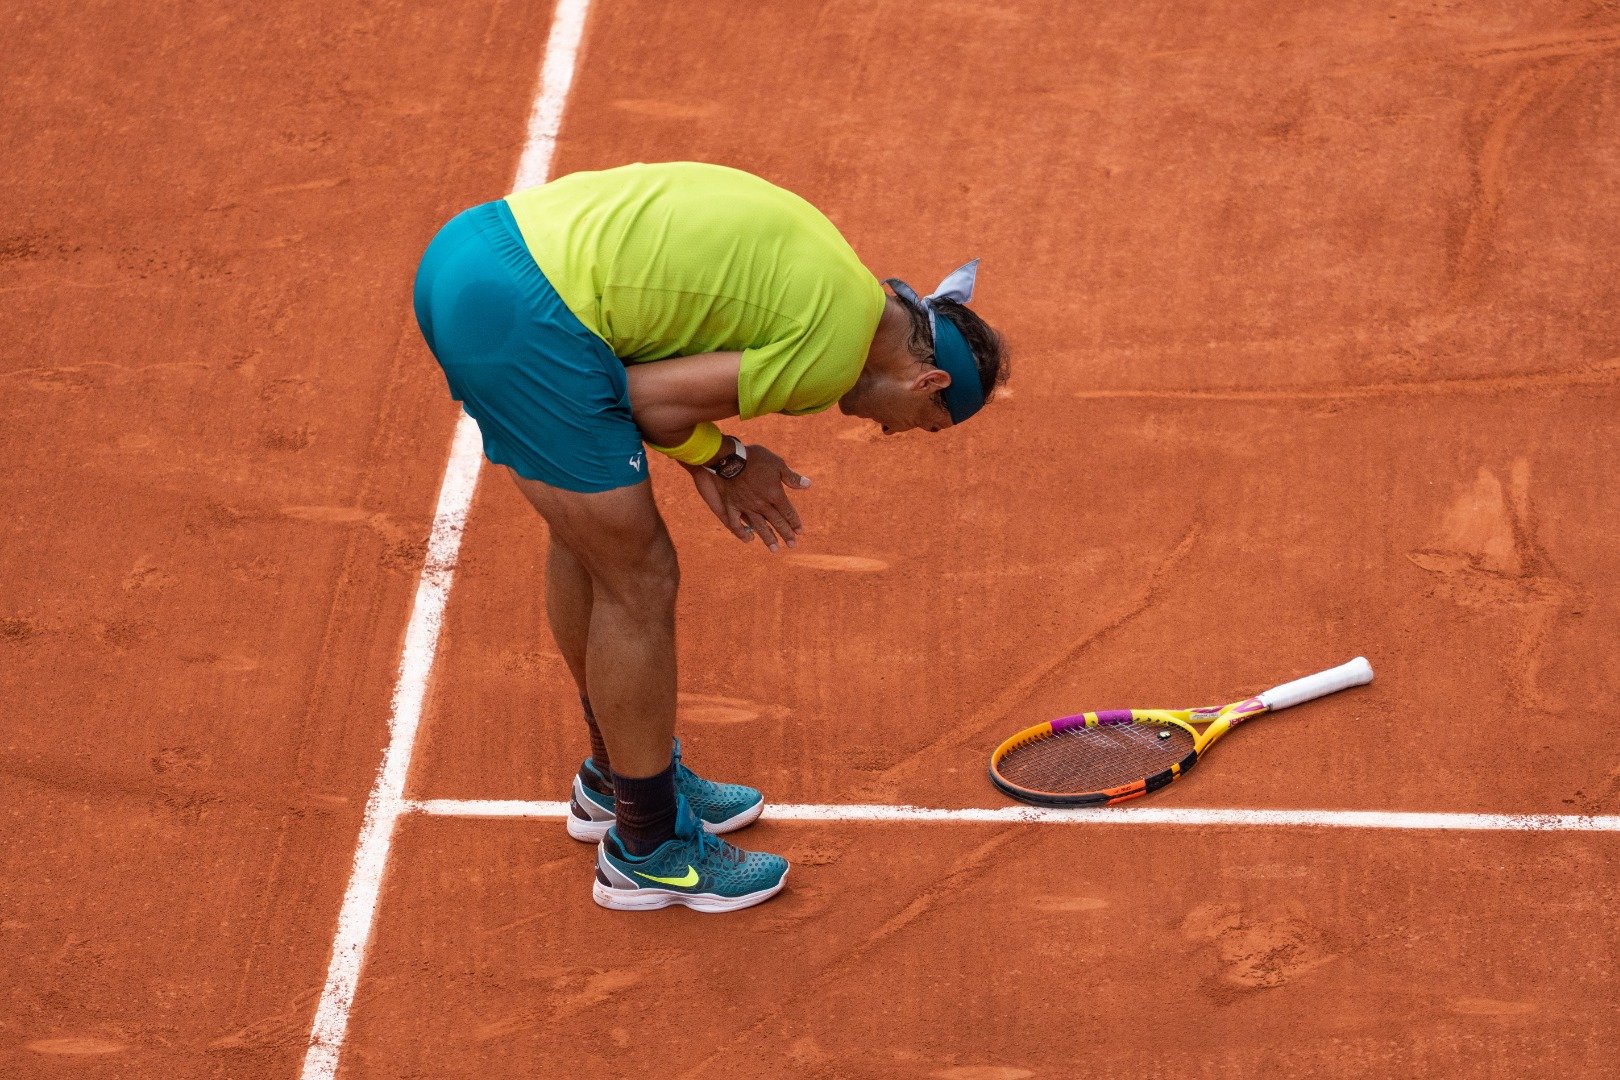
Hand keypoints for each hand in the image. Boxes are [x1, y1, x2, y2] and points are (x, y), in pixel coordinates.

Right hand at [687, 443, 810, 551]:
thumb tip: (808, 485)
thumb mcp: (777, 464)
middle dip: (785, 534)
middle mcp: (762, 504)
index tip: (800, 532)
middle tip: (792, 545)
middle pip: (776, 522)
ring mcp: (746, 507)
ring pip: (759, 526)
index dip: (794, 522)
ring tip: (775, 549)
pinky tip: (748, 539)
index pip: (788, 512)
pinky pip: (736, 523)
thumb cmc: (756, 458)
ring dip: (768, 538)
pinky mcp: (732, 506)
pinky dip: (742, 532)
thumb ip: (792, 477)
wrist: (730, 458)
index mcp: (774, 494)